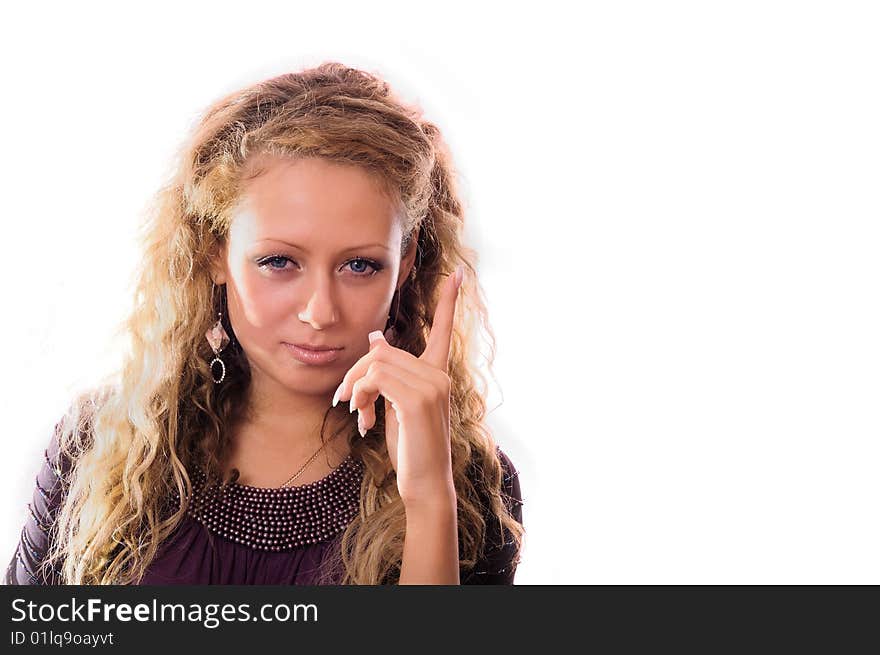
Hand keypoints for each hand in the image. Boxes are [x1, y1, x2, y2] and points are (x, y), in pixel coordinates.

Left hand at [332, 264, 463, 507]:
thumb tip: (378, 336)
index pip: (445, 330)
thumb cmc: (411, 447)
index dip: (449, 301)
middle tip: (345, 402)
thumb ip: (390, 373)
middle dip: (356, 375)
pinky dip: (361, 396)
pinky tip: (365, 421)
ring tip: (359, 415)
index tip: (458, 274)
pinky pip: (375, 379)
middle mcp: (439, 375)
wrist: (426, 483)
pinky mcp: (418, 400)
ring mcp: (431, 386)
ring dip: (356, 389)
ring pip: (376, 364)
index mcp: (438, 374)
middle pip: (383, 351)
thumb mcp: (397, 405)